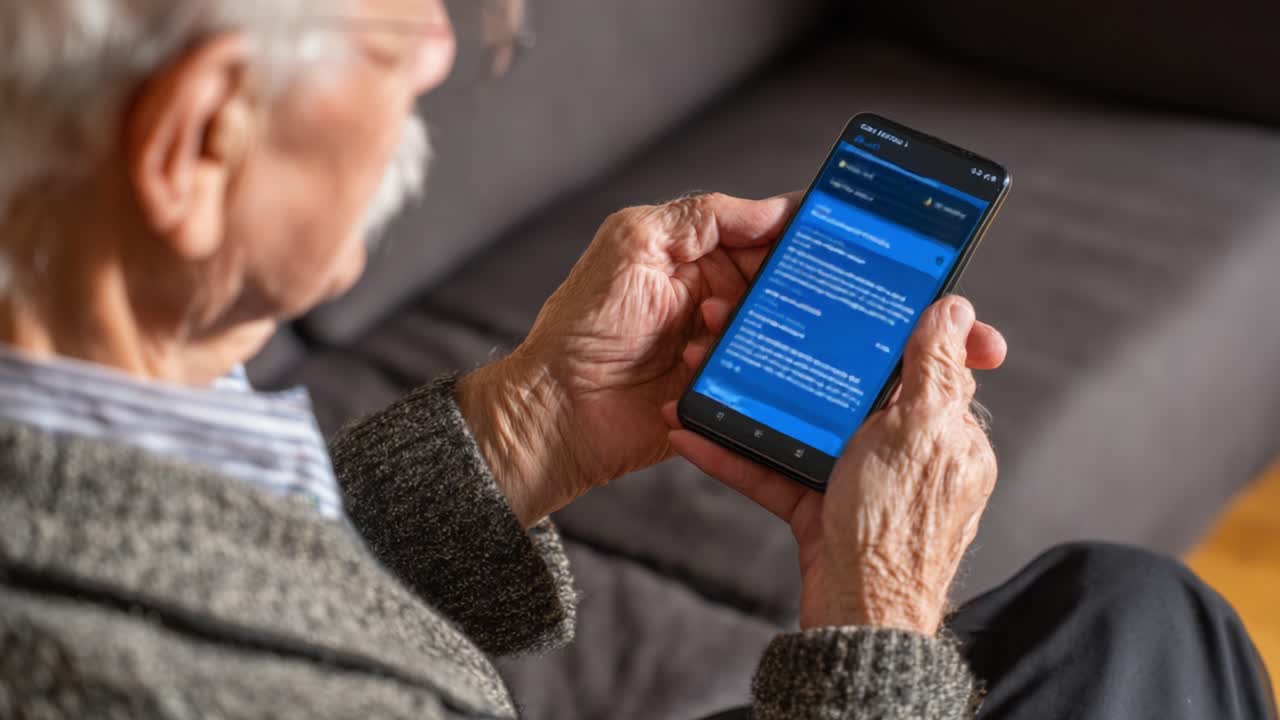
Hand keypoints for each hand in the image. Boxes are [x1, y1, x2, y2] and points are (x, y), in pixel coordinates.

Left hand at [458, 192, 799, 526]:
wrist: (559, 409)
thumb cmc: (583, 324)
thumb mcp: (635, 243)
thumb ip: (704, 217)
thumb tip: (775, 207)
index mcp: (698, 255)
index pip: (767, 233)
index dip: (800, 230)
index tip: (831, 229)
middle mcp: (717, 298)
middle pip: (782, 286)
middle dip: (784, 287)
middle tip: (775, 288)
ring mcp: (722, 347)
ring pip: (777, 334)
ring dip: (748, 331)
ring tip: (699, 331)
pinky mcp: (725, 392)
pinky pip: (761, 381)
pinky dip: (739, 373)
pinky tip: (693, 368)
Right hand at [664, 296, 1005, 634]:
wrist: (858, 621)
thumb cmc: (897, 531)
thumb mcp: (918, 431)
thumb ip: (933, 370)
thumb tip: (957, 310)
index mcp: (944, 430)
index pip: (920, 362)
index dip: (885, 327)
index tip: (847, 298)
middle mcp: (904, 453)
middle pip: (846, 389)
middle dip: (796, 360)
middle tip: (750, 328)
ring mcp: (860, 482)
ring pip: (800, 427)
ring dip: (750, 402)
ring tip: (708, 373)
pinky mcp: (820, 510)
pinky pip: (773, 472)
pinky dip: (735, 455)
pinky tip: (694, 435)